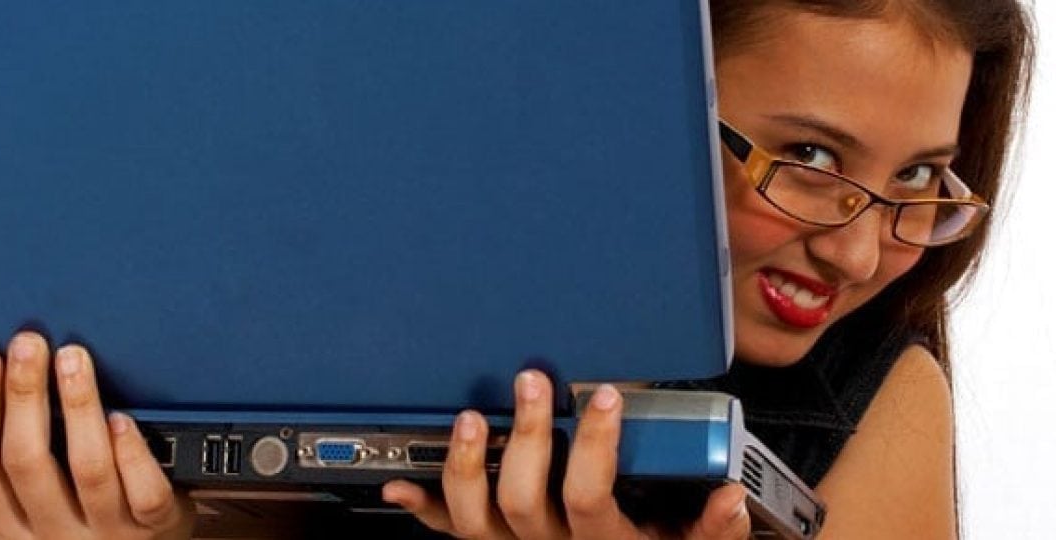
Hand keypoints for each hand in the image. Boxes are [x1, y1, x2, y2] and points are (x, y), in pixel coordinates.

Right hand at [0, 332, 194, 539]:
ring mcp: (109, 532)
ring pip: (88, 469)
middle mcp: (55, 534)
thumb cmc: (75, 531)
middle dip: (24, 395)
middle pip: (27, 462)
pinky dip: (132, 453)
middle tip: (29, 344)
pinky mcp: (157, 527)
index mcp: (11, 528)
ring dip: (78, 407)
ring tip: (73, 360)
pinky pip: (144, 494)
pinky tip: (123, 419)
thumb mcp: (15, 522)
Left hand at [382, 370, 750, 538]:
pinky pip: (450, 533)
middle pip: (524, 501)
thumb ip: (715, 529)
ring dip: (466, 466)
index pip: (590, 496)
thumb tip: (731, 498)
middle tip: (531, 382)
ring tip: (471, 419)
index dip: (595, 447)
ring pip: (475, 520)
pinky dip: (423, 509)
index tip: (607, 397)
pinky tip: (400, 487)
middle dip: (526, 436)